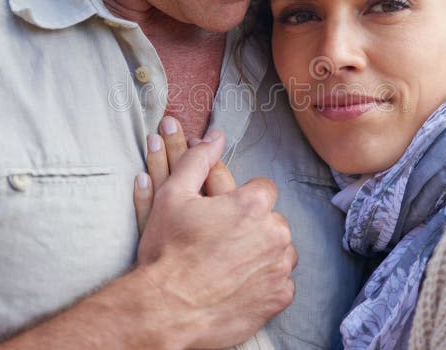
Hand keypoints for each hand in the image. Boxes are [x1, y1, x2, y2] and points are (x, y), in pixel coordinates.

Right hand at [132, 116, 296, 348]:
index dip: (241, 200)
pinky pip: (281, 282)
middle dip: (253, 227)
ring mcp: (279, 268)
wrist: (164, 309)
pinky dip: (264, 282)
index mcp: (253, 205)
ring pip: (279, 250)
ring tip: (229, 263)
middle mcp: (274, 233)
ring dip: (262, 253)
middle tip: (221, 241)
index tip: (224, 215)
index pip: (262, 189)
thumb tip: (214, 137)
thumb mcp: (173, 196)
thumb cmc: (167, 251)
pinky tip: (239, 284)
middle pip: (272, 220)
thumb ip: (198, 160)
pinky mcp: (278, 298)